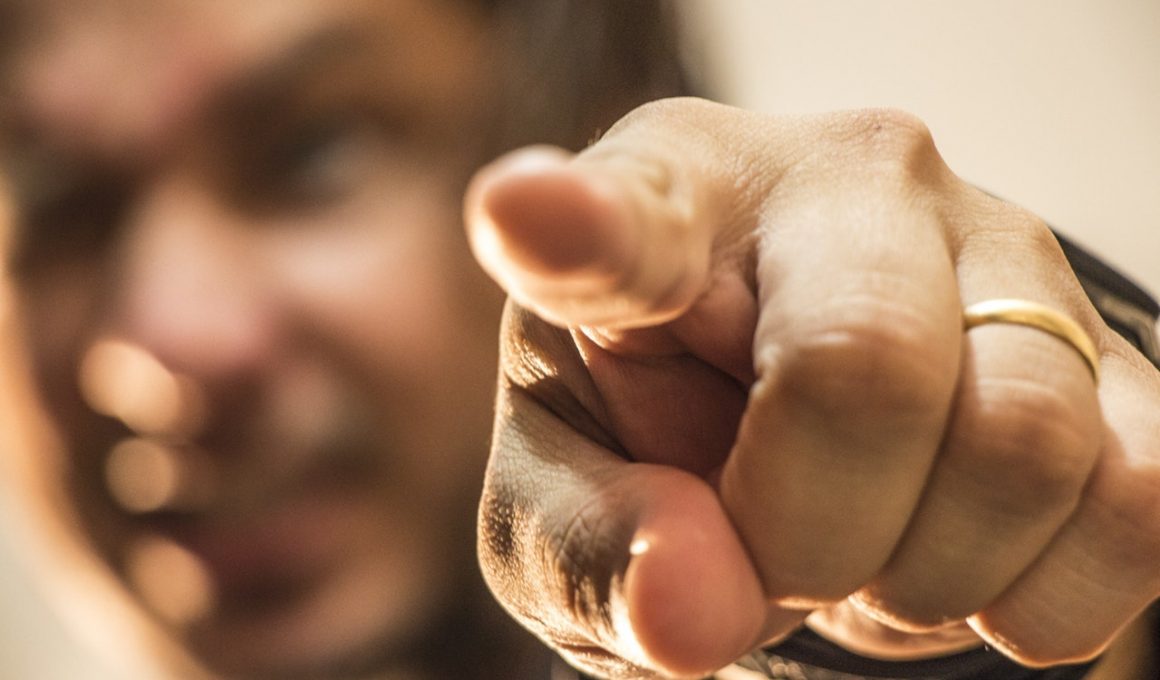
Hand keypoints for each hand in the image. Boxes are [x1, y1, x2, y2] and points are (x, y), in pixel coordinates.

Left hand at [465, 98, 1159, 678]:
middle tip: (780, 555)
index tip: (523, 217)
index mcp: (662, 204)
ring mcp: (997, 239)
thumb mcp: (568, 507)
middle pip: (861, 366)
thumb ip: (593, 553)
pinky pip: (1136, 500)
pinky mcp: (1106, 334)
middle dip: (811, 535)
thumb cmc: (657, 444)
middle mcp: (840, 182)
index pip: (618, 215)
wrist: (804, 429)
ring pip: (1021, 441)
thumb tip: (693, 612)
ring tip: (868, 553)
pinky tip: (964, 558)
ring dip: (924, 573)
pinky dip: (1040, 594)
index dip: (573, 224)